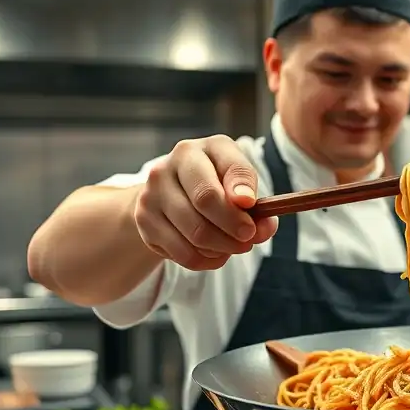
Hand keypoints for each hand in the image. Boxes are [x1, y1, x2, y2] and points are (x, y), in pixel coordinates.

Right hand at [134, 135, 277, 269]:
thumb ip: (257, 202)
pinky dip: (207, 260)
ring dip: (224, 247)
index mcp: (198, 150)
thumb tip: (264, 226)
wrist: (167, 193)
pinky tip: (217, 253)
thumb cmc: (211, 183)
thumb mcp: (234, 181)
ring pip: (196, 233)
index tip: (252, 205)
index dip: (242, 187)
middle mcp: (168, 166)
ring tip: (235, 245)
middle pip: (206, 200)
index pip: (227, 167)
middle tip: (249, 236)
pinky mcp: (144, 222)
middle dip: (235, 225)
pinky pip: (183, 253)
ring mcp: (151, 194)